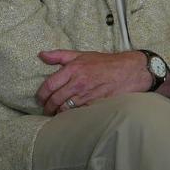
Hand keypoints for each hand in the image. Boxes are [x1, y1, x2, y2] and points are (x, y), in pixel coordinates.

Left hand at [35, 49, 151, 114]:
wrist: (129, 70)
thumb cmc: (105, 62)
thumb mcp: (82, 54)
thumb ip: (60, 55)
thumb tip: (42, 55)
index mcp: (73, 69)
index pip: (48, 86)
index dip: (41, 95)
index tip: (41, 99)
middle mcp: (78, 82)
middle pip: (54, 100)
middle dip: (48, 107)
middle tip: (47, 108)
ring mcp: (86, 95)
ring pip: (64, 109)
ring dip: (58, 113)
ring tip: (57, 112)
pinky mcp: (94, 104)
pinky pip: (77, 113)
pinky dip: (71, 115)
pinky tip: (70, 114)